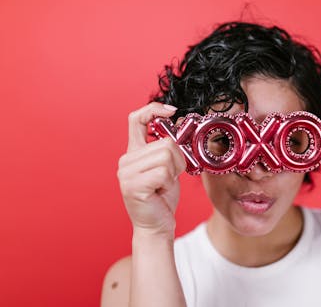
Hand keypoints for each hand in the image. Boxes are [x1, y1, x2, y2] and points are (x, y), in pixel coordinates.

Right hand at [117, 102, 185, 238]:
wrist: (156, 226)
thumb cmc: (162, 197)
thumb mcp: (166, 168)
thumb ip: (166, 148)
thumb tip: (177, 126)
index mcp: (133, 153)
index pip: (136, 119)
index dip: (154, 109)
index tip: (172, 112)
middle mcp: (126, 160)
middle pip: (165, 142)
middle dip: (177, 160)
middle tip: (169, 177)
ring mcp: (126, 173)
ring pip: (166, 156)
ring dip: (174, 172)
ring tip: (164, 185)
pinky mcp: (133, 185)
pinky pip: (163, 172)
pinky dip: (169, 183)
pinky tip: (160, 192)